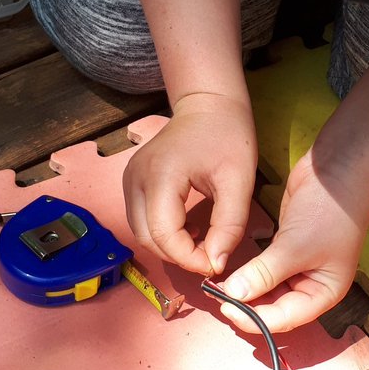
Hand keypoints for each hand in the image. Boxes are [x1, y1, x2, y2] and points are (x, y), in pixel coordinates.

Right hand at [123, 92, 257, 274]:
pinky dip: (162, 233)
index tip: (216, 264)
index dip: (188, 258)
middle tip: (210, 256)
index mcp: (161, 175)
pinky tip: (189, 227)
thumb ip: (229, 225)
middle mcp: (136, 178)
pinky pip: (141, 220)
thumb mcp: (239, 182)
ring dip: (169, 246)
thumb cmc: (228, 137)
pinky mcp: (132, 181)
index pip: (164, 235)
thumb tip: (216, 263)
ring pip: (141, 233)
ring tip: (201, 241)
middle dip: (179, 256)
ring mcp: (129, 179)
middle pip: (147, 238)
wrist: (209, 105)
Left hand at [217, 147, 368, 333]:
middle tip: (219, 299)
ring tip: (220, 288)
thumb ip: (264, 273)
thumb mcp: (295, 246)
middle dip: (249, 306)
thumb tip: (234, 294)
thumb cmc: (330, 211)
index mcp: (324, 292)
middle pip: (276, 307)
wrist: (338, 168)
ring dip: (247, 290)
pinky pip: (264, 269)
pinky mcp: (286, 248)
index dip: (256, 319)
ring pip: (268, 289)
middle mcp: (312, 284)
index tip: (227, 309)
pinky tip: (231, 272)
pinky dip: (249, 272)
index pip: (286, 318)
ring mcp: (299, 265)